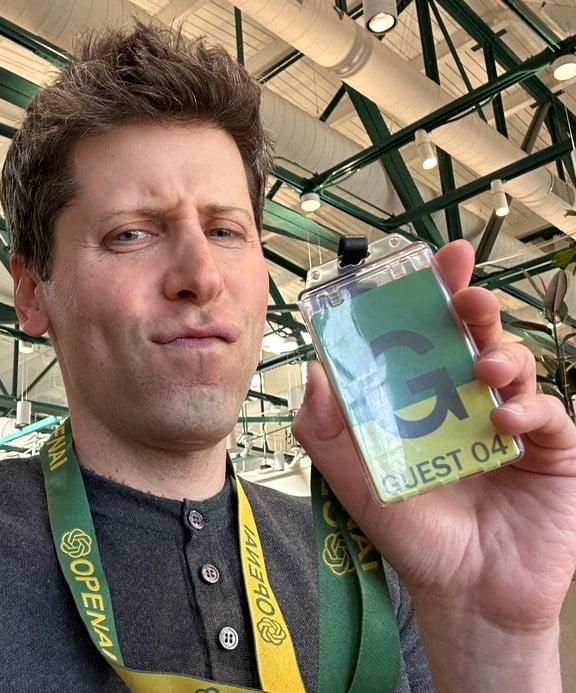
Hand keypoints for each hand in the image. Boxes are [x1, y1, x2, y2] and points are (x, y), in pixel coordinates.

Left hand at [292, 239, 575, 688]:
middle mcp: (469, 399)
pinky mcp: (552, 450)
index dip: (434, 294)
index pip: (429, 334)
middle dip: (473, 305)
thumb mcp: (355, 479)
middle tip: (464, 295)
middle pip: (476, 335)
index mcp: (425, 397)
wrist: (463, 593)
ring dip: (501, 354)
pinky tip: (506, 418)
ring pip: (517, 363)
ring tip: (481, 365)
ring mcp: (513, 421)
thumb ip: (326, 429)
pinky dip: (529, 406)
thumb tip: (314, 370)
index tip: (436, 260)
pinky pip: (549, 412)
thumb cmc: (411, 531)